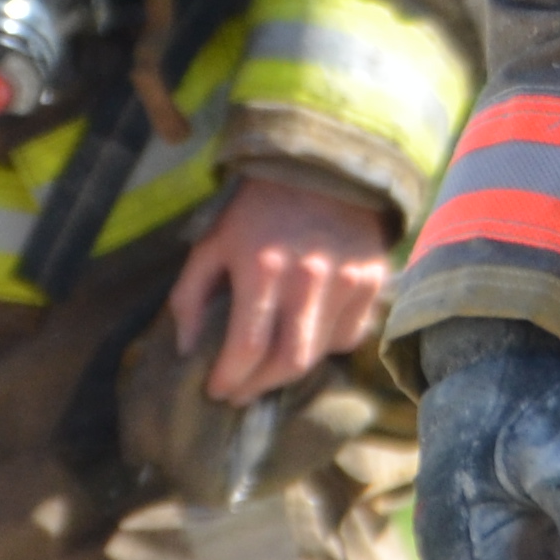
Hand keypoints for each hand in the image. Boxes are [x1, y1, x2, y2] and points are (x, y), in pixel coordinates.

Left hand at [166, 172, 396, 404]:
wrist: (320, 167)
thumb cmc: (257, 211)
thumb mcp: (213, 243)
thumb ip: (191, 296)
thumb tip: (186, 348)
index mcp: (262, 267)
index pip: (246, 348)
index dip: (229, 379)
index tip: (216, 390)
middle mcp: (308, 278)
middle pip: (289, 363)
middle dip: (259, 386)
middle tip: (241, 392)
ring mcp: (347, 280)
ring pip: (321, 354)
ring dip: (290, 370)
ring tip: (268, 368)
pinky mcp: (373, 280)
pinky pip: (349, 335)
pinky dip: (325, 344)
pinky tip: (305, 334)